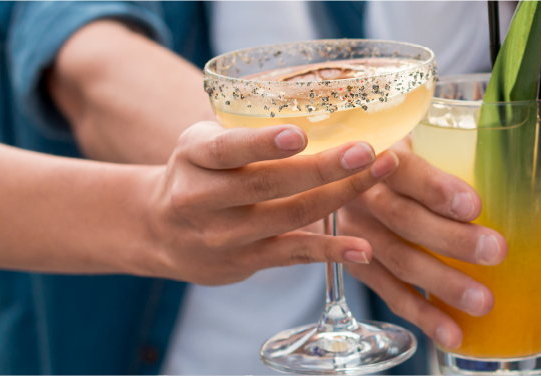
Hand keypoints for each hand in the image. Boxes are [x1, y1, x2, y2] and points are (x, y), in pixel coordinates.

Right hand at [136, 121, 394, 284]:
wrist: (160, 231)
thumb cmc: (200, 173)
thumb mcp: (204, 143)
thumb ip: (247, 130)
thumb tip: (325, 105)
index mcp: (194, 155)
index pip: (227, 149)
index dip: (263, 144)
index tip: (299, 136)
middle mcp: (203, 197)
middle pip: (268, 184)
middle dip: (324, 168)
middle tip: (366, 151)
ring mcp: (225, 235)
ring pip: (290, 217)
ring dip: (341, 197)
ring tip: (380, 175)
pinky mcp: (246, 261)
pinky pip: (295, 255)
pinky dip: (332, 251)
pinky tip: (363, 247)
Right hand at [338, 137, 506, 349]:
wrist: (325, 185)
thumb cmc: (392, 163)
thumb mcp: (408, 142)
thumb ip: (444, 154)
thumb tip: (515, 179)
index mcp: (379, 156)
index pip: (406, 170)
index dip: (437, 188)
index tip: (473, 205)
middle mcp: (362, 195)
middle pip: (405, 219)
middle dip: (453, 239)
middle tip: (496, 251)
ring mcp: (355, 234)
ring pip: (400, 260)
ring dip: (443, 284)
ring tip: (482, 301)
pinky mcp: (358, 267)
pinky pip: (391, 293)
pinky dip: (423, 315)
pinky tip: (451, 332)